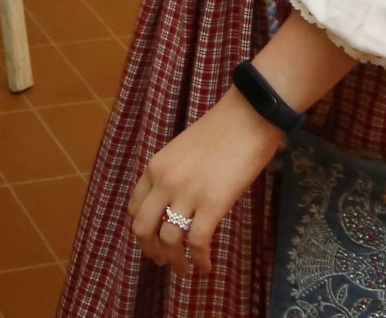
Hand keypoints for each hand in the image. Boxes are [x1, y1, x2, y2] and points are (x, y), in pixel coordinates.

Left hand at [127, 97, 283, 276]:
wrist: (249, 114)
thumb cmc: (223, 128)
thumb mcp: (184, 149)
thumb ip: (174, 173)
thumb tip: (177, 202)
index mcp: (155, 166)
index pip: (135, 207)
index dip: (143, 229)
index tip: (153, 239)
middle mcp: (164, 181)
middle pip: (143, 228)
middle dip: (151, 251)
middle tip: (163, 262)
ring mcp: (187, 193)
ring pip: (169, 240)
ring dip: (175, 261)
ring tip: (186, 270)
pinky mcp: (213, 204)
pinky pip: (197, 242)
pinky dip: (199, 260)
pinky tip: (206, 266)